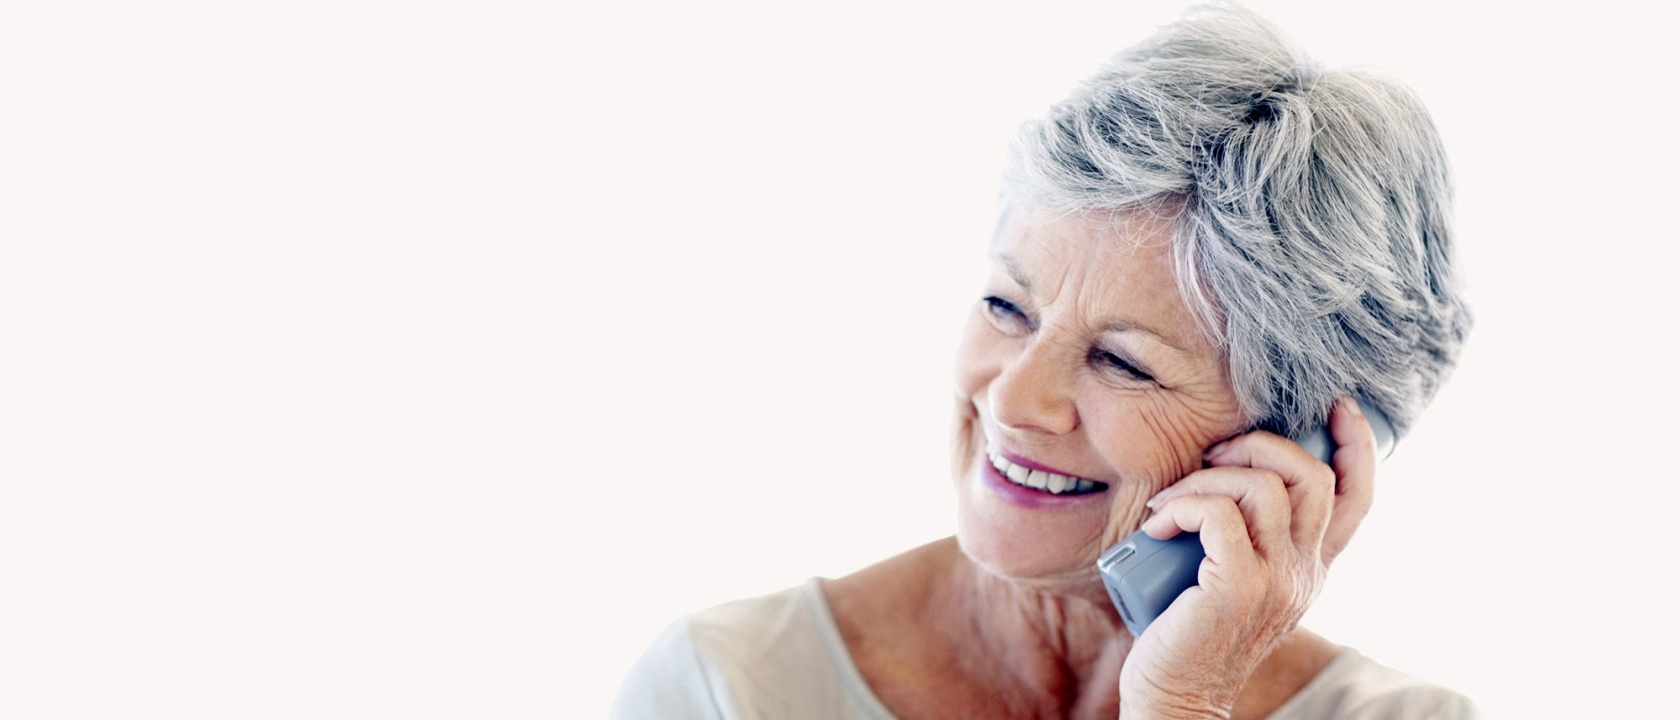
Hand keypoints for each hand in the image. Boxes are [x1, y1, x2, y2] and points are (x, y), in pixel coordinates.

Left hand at [1115, 396, 1377, 719]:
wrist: (1177, 696)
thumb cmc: (1189, 631)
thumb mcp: (1232, 578)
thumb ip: (1246, 538)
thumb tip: (1224, 475)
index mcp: (1311, 568)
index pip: (1357, 498)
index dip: (1356, 445)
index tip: (1335, 406)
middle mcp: (1305, 572)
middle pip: (1311, 474)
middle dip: (1258, 446)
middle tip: (1211, 461)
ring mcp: (1278, 580)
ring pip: (1264, 486)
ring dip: (1209, 478)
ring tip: (1172, 503)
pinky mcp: (1239, 587)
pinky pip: (1220, 515)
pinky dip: (1184, 504)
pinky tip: (1158, 525)